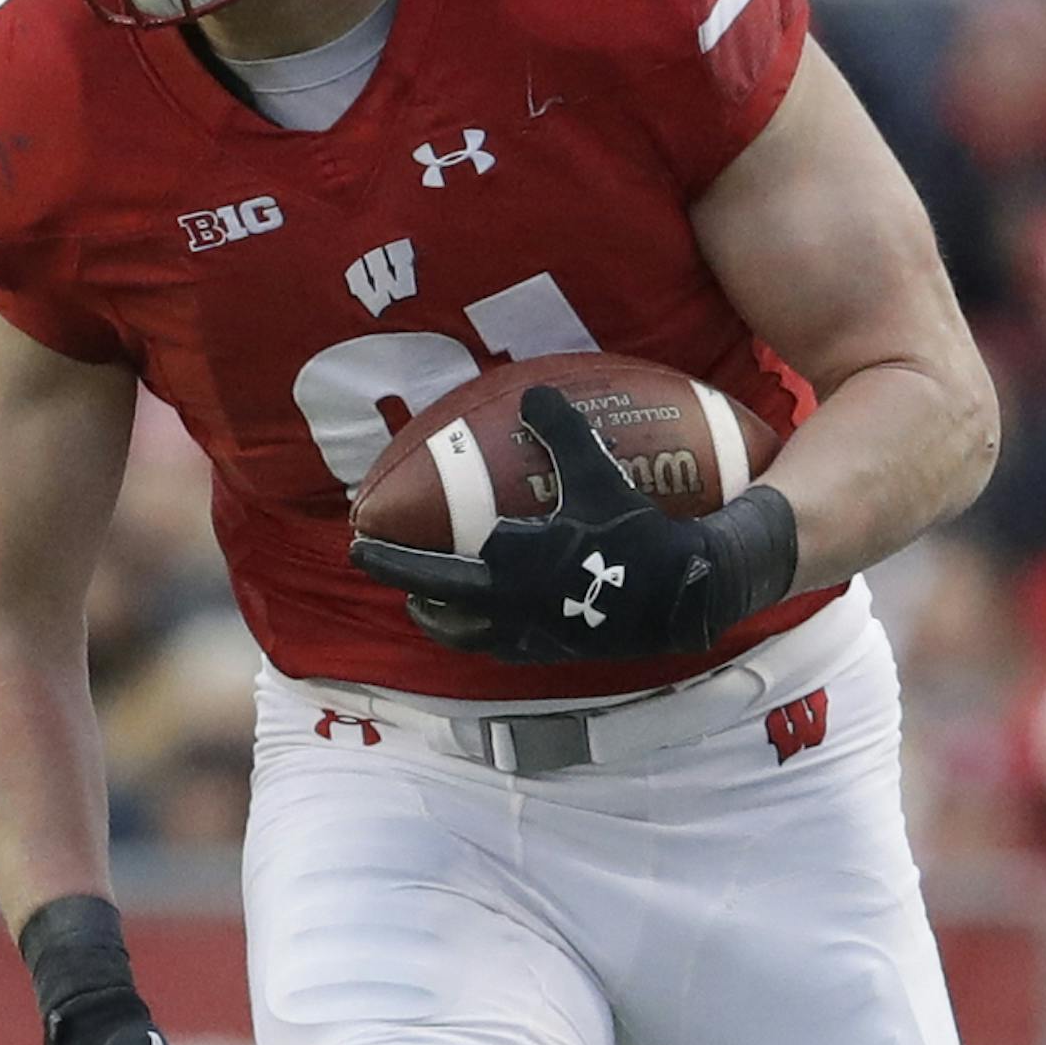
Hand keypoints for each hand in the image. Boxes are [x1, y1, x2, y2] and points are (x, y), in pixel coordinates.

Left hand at [352, 385, 798, 668]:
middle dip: (396, 575)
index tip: (367, 532)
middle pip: (436, 594)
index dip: (402, 543)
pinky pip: (495, 647)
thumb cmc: (637, 534)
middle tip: (363, 560)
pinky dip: (474, 635)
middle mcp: (510, 603)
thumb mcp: (599, 475)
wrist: (682, 596)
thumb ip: (564, 433)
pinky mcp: (549, 651)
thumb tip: (534, 393)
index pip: (445, 553)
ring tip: (418, 601)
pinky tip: (476, 625)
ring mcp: (527, 632)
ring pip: (460, 631)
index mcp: (513, 561)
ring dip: (433, 615)